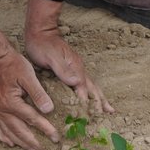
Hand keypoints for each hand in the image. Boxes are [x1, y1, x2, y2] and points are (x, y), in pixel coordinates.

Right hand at [0, 32, 59, 149]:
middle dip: (33, 142)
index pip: (32, 119)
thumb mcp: (28, 75)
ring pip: (9, 132)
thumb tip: (49, 110)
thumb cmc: (13, 64)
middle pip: (19, 131)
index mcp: (12, 102)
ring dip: (21, 143)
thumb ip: (38, 94)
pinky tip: (10, 143)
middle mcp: (2, 109)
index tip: (56, 137)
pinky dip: (5, 137)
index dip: (45, 129)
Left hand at [24, 0, 113, 115]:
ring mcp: (76, 69)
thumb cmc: (43, 45)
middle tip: (110, 113)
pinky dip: (89, 93)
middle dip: (100, 101)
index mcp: (75, 68)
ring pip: (90, 86)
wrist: (40, 32)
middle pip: (93, 88)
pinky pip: (83, 85)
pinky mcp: (70, 70)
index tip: (89, 117)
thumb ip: (63, 69)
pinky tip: (89, 99)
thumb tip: (76, 82)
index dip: (86, 104)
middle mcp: (78, 70)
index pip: (83, 90)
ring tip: (107, 108)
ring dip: (99, 98)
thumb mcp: (51, 57)